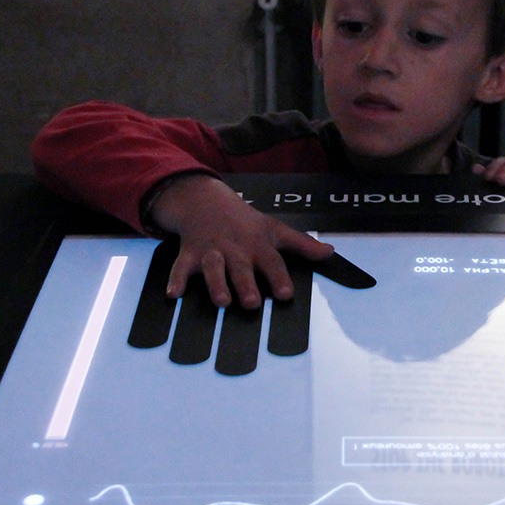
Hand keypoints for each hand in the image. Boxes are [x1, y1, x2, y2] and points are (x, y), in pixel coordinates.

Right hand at [147, 173, 333, 309]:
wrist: (207, 201)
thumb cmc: (246, 223)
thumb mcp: (276, 230)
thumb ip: (303, 245)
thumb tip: (331, 253)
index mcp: (258, 245)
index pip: (272, 262)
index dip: (279, 277)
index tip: (285, 294)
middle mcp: (236, 249)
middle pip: (242, 268)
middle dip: (246, 284)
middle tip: (251, 303)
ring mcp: (212, 251)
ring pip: (213, 268)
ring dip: (216, 284)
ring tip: (221, 301)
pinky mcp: (190, 254)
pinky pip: (181, 267)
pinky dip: (175, 280)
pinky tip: (173, 294)